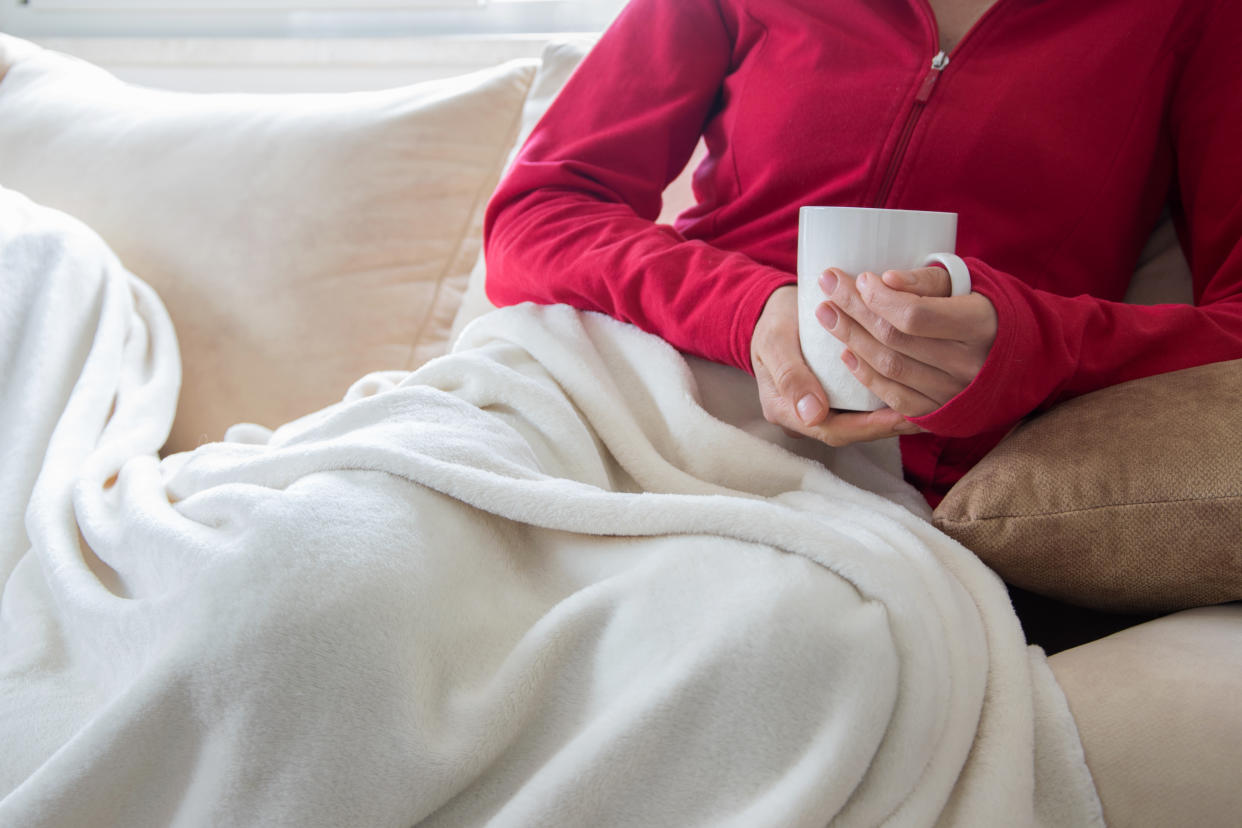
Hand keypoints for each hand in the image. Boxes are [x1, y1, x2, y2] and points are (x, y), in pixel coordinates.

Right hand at [750, 285, 924, 445]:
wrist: (772, 309)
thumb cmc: (773, 321)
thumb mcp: (775, 342)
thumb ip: (790, 376)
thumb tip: (813, 416)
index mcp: (785, 410)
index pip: (832, 430)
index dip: (869, 427)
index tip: (900, 416)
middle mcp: (803, 417)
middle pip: (850, 431)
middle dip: (887, 425)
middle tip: (925, 414)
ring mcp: (818, 408)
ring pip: (858, 421)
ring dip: (890, 416)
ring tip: (927, 406)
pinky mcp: (833, 397)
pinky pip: (859, 407)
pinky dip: (884, 401)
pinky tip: (910, 392)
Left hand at [816, 266, 997, 417]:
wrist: (1025, 358)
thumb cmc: (987, 309)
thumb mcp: (967, 284)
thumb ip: (926, 281)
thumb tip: (885, 280)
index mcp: (981, 326)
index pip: (916, 315)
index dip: (880, 298)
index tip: (859, 279)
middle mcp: (970, 365)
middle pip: (896, 340)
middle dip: (854, 311)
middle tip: (827, 287)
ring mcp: (956, 394)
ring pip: (891, 369)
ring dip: (852, 340)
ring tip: (827, 315)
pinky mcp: (943, 414)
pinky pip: (897, 399)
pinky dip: (867, 377)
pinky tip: (846, 354)